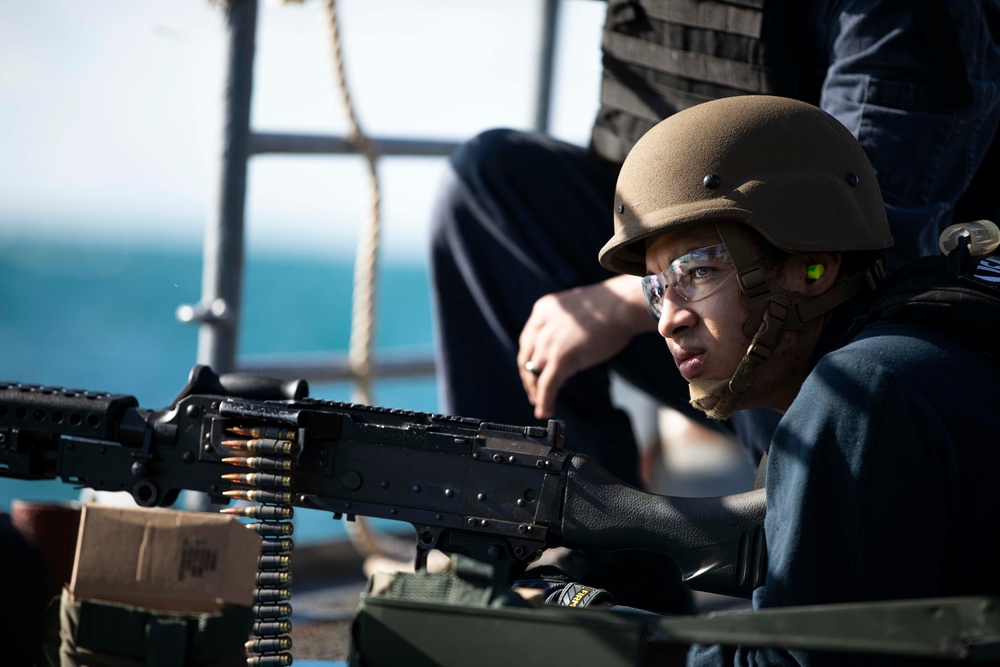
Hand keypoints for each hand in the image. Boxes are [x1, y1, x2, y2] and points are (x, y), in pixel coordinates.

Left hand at [517, 275, 654, 418]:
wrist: (622, 306)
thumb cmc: (609, 308)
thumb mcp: (574, 312)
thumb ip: (561, 328)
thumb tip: (562, 350)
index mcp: (543, 311)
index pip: (527, 342)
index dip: (527, 362)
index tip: (530, 375)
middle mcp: (542, 326)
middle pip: (527, 359)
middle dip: (529, 380)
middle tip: (534, 396)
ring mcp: (549, 342)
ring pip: (536, 374)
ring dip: (538, 393)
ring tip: (542, 407)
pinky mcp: (561, 358)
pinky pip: (547, 385)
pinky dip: (544, 400)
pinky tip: (545, 411)